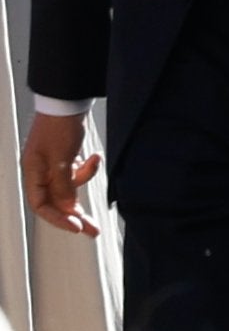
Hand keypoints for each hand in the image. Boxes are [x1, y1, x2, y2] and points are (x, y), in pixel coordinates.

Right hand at [21, 111, 95, 236]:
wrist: (69, 100)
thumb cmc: (60, 126)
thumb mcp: (62, 158)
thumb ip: (63, 185)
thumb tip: (68, 208)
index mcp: (33, 173)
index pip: (41, 206)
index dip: (58, 219)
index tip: (77, 227)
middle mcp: (40, 172)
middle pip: (56, 201)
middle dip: (75, 214)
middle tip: (93, 230)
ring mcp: (53, 165)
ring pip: (69, 187)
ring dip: (85, 181)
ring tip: (95, 163)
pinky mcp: (66, 158)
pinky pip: (76, 173)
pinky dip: (88, 168)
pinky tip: (95, 156)